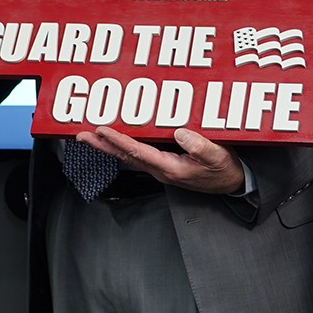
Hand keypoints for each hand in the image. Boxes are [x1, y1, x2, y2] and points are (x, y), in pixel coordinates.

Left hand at [78, 125, 245, 196]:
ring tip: (91, 135)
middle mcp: (160, 169)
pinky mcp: (163, 164)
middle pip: (125, 155)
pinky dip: (122, 145)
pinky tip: (114, 139)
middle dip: (102, 144)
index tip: (101, 129)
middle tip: (81, 135)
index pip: (138, 152)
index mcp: (171, 168)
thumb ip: (200, 147)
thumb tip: (179, 133)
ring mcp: (160, 168)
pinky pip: (137, 154)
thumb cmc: (225, 170)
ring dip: (108, 145)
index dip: (118, 139)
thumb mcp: (219, 157)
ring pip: (128, 155)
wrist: (231, 183)